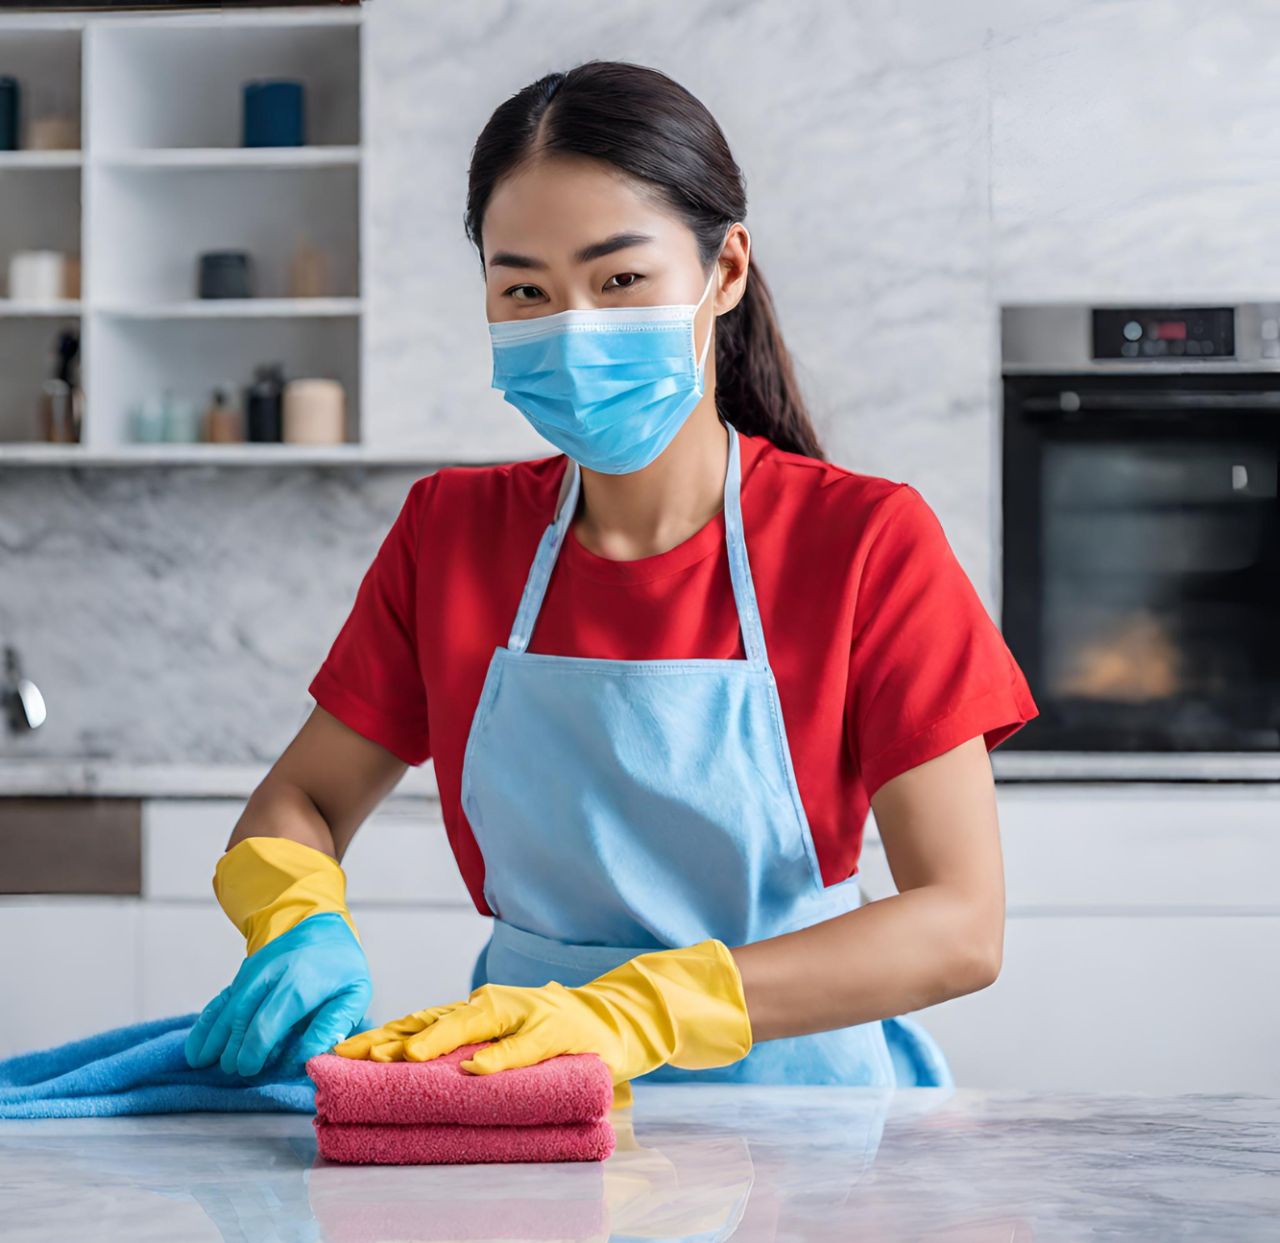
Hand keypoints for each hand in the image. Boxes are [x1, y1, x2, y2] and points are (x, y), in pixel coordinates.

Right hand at [185, 912, 371, 1076]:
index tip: (250, 1070)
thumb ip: (332, 1026)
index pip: (269, 1021)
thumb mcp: (355, 994)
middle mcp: (272, 974)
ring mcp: (254, 971)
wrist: (324, 926)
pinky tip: (196, 1045)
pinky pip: (221, 999)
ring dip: (213, 1037)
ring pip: (227, 1007)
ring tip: (202, 1063)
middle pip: (242, 1016)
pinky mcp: (244, 973)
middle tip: (232, 1071)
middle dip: (233, 1048)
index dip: (255, 1049)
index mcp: (301, 982)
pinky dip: (206, 1023)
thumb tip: (307, 1057)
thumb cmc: (341, 967)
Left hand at [333, 939, 752, 1098]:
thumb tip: (413, 1072)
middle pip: (436, 1018)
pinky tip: (477, 1069)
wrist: (623, 1018)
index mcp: (482, 1009)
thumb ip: (471, 1049)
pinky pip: (527, 1046)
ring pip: (475, 1023)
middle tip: (355, 1058)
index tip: (341, 1052)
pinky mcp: (561, 1031)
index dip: (383, 1034)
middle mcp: (498, 1004)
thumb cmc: (558, 1035)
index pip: (422, 1018)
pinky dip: (501, 1057)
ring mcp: (530, 1013)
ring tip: (403, 1058)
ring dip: (437, 1039)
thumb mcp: (510, 1038)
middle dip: (394, 1038)